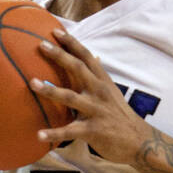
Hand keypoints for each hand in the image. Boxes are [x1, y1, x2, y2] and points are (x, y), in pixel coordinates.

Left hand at [30, 28, 146, 160]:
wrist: (140, 141)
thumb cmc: (121, 116)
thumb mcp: (112, 92)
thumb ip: (100, 76)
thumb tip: (95, 56)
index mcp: (102, 82)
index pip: (87, 57)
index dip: (72, 43)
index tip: (55, 31)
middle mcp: (99, 92)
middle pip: (78, 69)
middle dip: (60, 56)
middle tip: (41, 45)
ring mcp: (96, 111)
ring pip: (71, 97)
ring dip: (50, 90)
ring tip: (32, 83)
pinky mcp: (93, 130)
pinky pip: (70, 131)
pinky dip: (54, 133)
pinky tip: (38, 135)